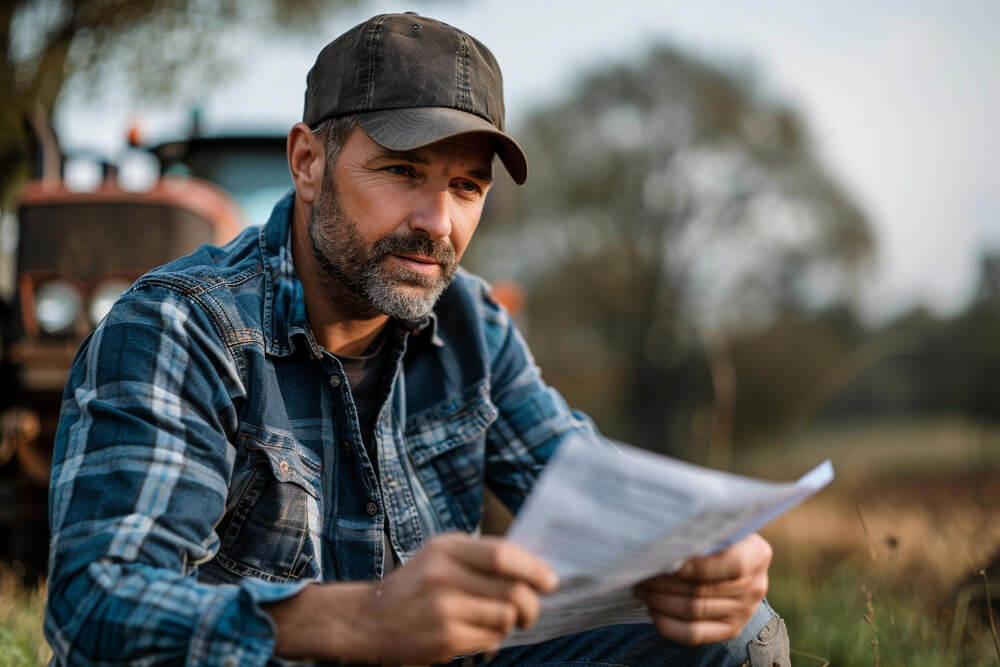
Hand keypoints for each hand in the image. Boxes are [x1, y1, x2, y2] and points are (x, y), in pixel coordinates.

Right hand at [357, 532, 558, 663]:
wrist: (370, 619)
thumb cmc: (416, 583)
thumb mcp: (440, 552)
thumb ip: (481, 553)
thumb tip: (534, 566)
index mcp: (447, 549)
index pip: (503, 556)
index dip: (534, 568)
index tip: (550, 580)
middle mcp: (444, 577)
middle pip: (512, 590)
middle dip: (531, 603)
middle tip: (529, 609)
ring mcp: (444, 610)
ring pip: (505, 617)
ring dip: (511, 622)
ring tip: (499, 619)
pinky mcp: (445, 640)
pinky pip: (490, 640)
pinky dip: (493, 638)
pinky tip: (477, 631)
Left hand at [634, 533, 771, 645]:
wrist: (734, 560)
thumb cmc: (716, 535)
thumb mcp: (717, 525)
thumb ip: (700, 528)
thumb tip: (662, 534)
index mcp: (756, 554)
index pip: (727, 565)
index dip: (691, 564)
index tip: (661, 556)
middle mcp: (755, 586)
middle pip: (702, 589)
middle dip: (663, 582)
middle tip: (638, 571)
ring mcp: (745, 611)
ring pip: (694, 611)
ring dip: (660, 600)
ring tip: (641, 587)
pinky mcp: (731, 629)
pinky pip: (694, 634)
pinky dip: (668, 625)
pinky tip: (653, 611)